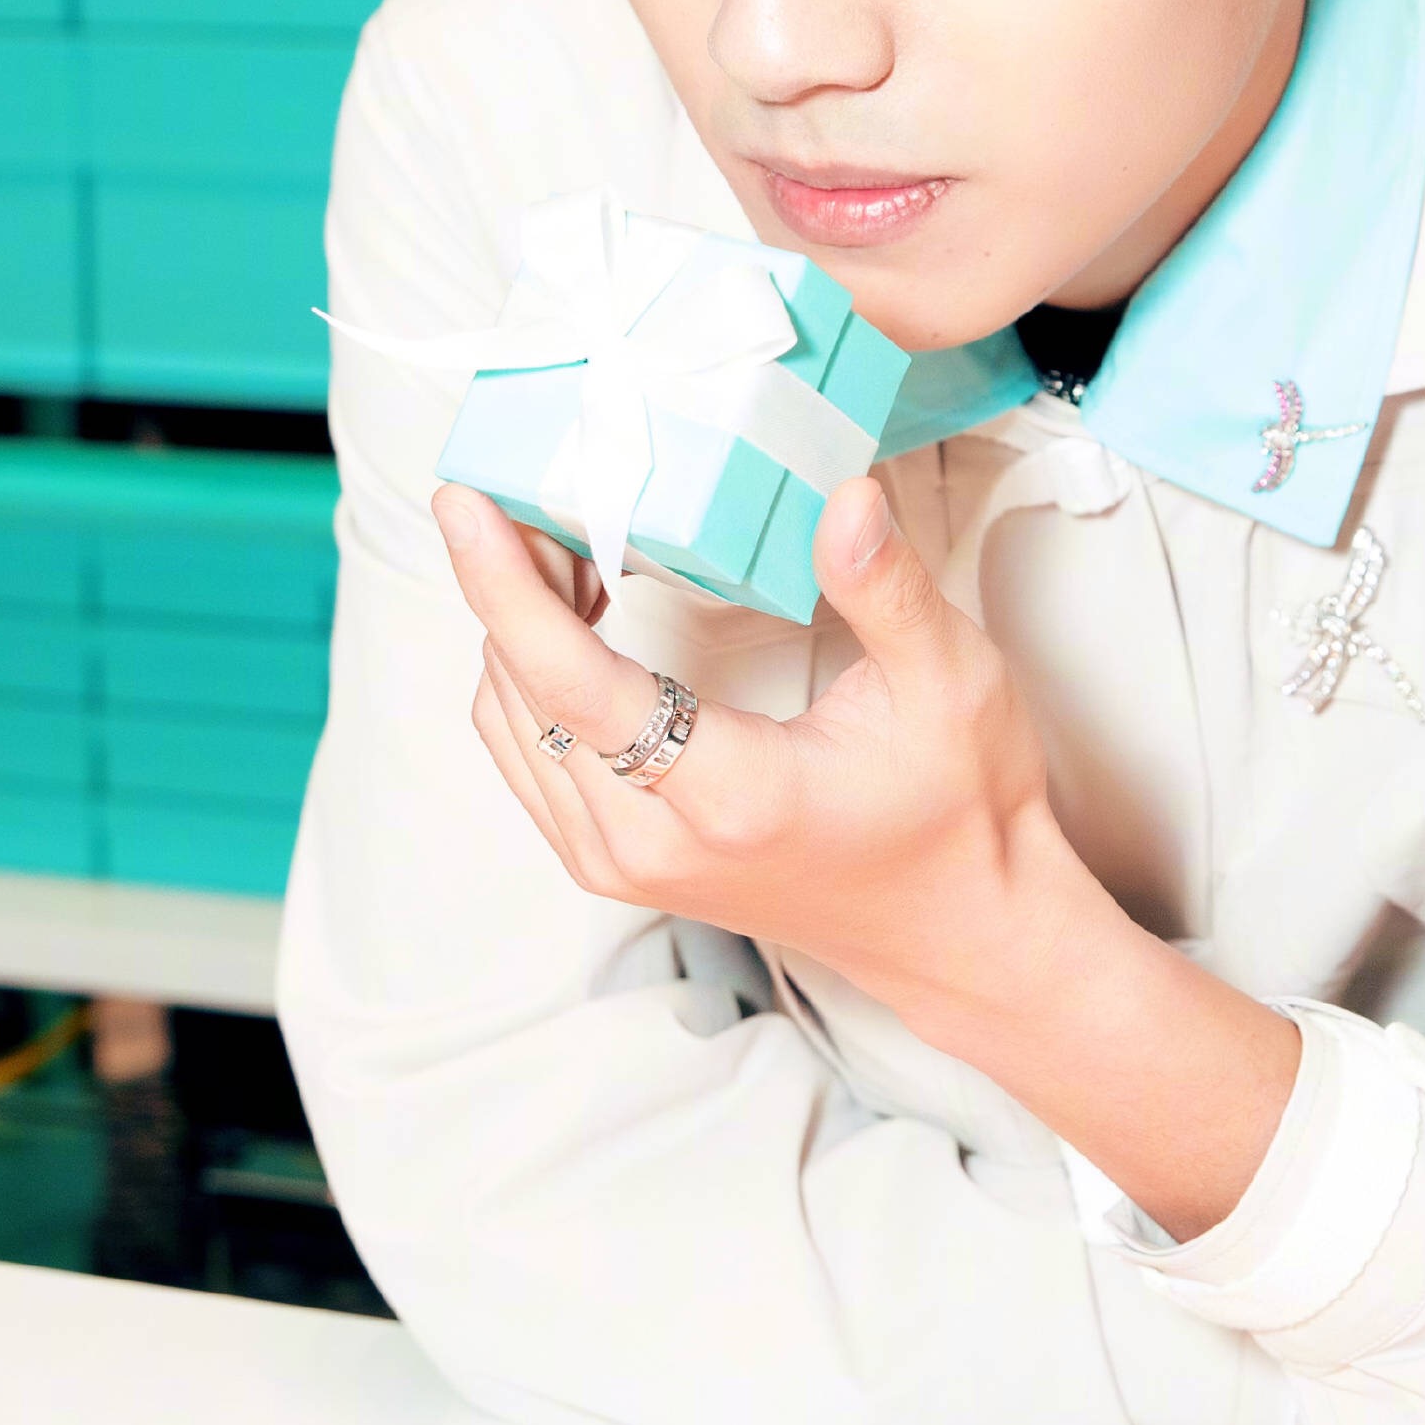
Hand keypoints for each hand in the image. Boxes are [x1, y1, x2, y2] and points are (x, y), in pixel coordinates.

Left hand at [428, 475, 1304, 1239]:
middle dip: (514, 582)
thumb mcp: (949, 683)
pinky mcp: (614, 867)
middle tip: (555, 492)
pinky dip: (531, 677)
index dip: (505, 587)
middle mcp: (650, 842)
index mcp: (726, 794)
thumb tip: (842, 495)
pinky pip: (528, 755)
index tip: (465, 503)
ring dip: (516, 629)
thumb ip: (886, 587)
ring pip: (509, 723)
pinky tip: (581, 618)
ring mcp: (621, 864)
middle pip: (520, 691)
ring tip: (573, 546)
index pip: (572, 684)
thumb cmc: (960, 807)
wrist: (956, 933)